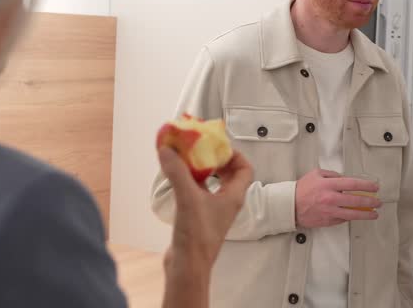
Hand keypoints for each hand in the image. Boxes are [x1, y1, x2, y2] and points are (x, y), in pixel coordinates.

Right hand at [157, 143, 252, 270]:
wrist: (187, 267)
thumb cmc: (196, 235)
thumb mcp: (188, 197)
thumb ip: (178, 171)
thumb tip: (167, 149)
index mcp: (234, 196)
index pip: (245, 169)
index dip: (234, 155)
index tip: (217, 146)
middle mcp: (227, 202)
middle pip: (228, 174)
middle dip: (214, 159)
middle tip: (199, 149)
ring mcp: (213, 211)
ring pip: (212, 184)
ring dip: (201, 170)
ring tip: (185, 160)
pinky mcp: (199, 218)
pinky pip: (198, 193)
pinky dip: (190, 182)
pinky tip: (176, 179)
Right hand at [295, 169, 381, 227]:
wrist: (290, 206)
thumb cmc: (302, 189)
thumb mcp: (316, 174)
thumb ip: (332, 175)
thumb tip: (345, 179)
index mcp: (329, 185)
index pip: (353, 184)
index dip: (367, 186)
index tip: (375, 188)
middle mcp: (331, 198)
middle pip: (356, 200)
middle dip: (370, 201)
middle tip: (378, 202)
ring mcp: (330, 211)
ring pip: (353, 214)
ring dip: (366, 214)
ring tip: (374, 214)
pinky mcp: (328, 221)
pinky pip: (343, 219)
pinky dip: (351, 217)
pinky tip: (356, 216)